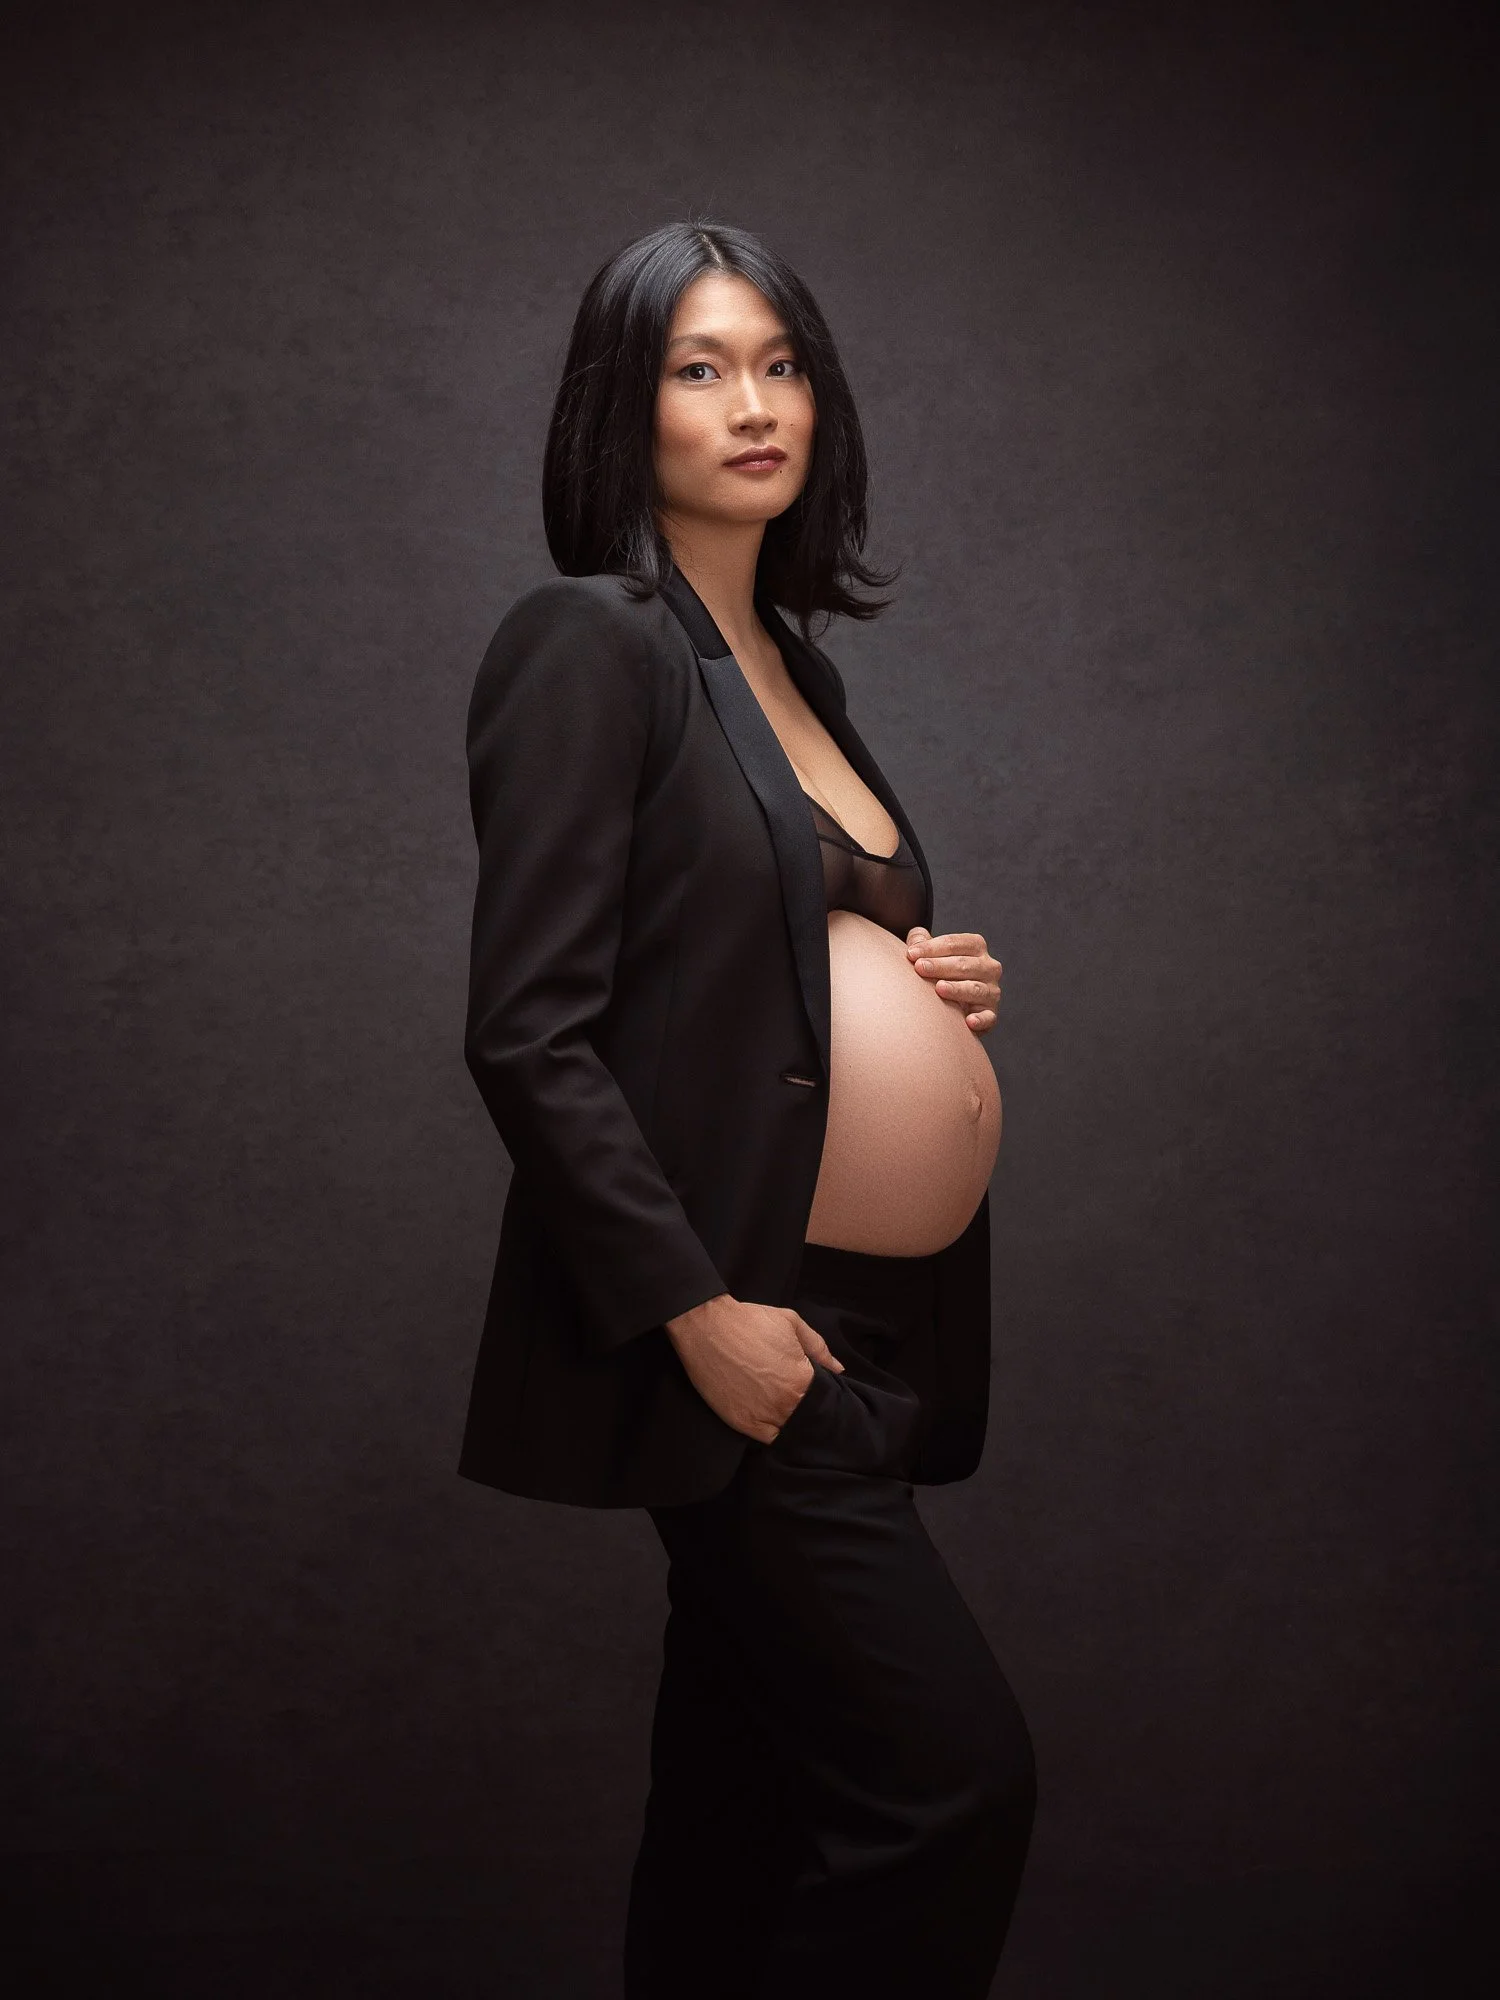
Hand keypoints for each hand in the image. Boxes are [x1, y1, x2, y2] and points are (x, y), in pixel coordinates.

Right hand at [664, 1295, 844, 1442]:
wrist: (706, 1327)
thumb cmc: (750, 1322)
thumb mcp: (791, 1323)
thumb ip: (818, 1347)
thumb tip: (839, 1369)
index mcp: (800, 1381)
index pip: (823, 1397)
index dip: (821, 1392)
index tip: (813, 1386)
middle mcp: (783, 1404)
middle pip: (806, 1416)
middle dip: (805, 1406)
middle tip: (794, 1393)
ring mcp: (761, 1416)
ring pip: (788, 1429)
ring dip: (789, 1420)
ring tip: (781, 1404)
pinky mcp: (740, 1423)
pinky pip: (766, 1438)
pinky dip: (772, 1430)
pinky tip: (769, 1415)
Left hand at [905, 927, 1002, 1033]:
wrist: (953, 1004)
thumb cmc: (940, 973)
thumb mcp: (931, 955)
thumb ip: (922, 942)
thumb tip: (915, 937)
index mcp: (976, 947)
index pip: (955, 943)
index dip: (932, 947)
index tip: (911, 953)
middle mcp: (988, 967)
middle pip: (965, 964)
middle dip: (940, 965)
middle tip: (919, 968)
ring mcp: (991, 990)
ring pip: (976, 988)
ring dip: (957, 989)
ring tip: (939, 988)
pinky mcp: (990, 1013)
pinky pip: (988, 1017)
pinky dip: (980, 1019)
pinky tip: (968, 1021)